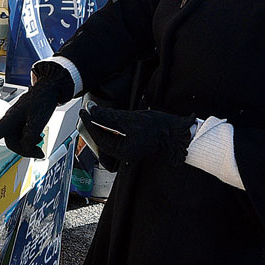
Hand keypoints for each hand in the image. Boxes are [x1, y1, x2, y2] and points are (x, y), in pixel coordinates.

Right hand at [0, 61, 73, 157]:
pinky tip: (38, 136)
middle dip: (24, 149)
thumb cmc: (41, 100)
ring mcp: (15, 123)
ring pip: (17, 141)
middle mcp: (9, 122)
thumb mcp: (38, 120)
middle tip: (39, 152)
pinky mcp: (20, 123)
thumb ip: (30, 136)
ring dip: (28, 144)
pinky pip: (21, 136)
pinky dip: (30, 140)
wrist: (48, 90)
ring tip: (39, 138)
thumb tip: (25, 148)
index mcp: (9, 120)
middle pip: (11, 143)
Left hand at [79, 103, 193, 166]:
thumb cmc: (160, 127)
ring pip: (108, 138)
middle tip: (86, 112)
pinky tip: (107, 120)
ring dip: (101, 126)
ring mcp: (129, 149)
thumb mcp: (131, 119)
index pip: (100, 136)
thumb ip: (109, 116)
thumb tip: (92, 111)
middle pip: (102, 139)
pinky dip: (110, 128)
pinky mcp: (133, 144)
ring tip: (94, 114)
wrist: (180, 131)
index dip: (90, 123)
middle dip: (93, 125)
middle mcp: (125, 154)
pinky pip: (116, 136)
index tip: (84, 112)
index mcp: (124, 151)